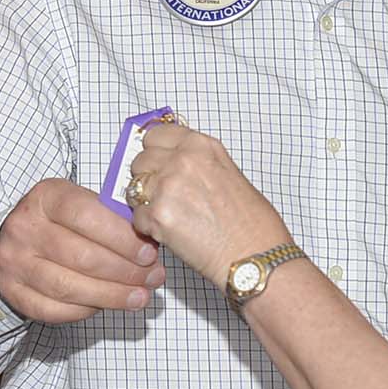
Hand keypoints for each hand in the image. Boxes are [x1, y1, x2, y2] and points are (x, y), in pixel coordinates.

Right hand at [0, 178, 165, 322]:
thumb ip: (112, 217)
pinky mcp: (13, 292)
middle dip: (124, 271)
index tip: (149, 252)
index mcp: (46, 197)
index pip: (85, 215)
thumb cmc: (62, 219)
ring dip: (111, 295)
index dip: (121, 237)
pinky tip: (108, 304)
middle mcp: (25, 229)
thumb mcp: (83, 203)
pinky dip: (86, 310)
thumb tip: (151, 242)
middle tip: (152, 277)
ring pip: (68, 287)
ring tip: (140, 296)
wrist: (17, 236)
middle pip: (80, 256)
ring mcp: (14, 263)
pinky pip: (54, 309)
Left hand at [127, 124, 291, 288]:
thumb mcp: (229, 174)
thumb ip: (197, 163)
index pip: (156, 134)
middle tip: (164, 195)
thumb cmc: (251, 223)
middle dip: (148, 178)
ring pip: (133, 188)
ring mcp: (167, 186)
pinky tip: (169, 233)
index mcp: (202, 146)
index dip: (154, 151)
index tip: (156, 160)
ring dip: (144, 201)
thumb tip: (173, 164)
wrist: (254, 254)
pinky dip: (147, 228)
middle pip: (140, 160)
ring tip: (167, 215)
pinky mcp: (157, 215)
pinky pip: (136, 218)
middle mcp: (183, 160)